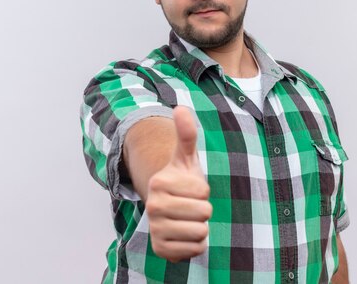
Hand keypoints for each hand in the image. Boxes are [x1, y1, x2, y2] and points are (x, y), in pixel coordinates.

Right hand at [146, 106, 211, 261]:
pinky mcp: (161, 250)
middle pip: (204, 213)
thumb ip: (186, 134)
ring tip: (188, 219)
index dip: (203, 190)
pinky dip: (196, 244)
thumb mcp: (186, 157)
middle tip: (191, 205)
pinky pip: (196, 249)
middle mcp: (153, 206)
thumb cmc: (183, 181)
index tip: (191, 188)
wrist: (171, 210)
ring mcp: (155, 229)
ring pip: (201, 232)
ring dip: (201, 227)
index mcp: (159, 182)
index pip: (202, 191)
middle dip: (203, 209)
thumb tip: (181, 107)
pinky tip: (185, 234)